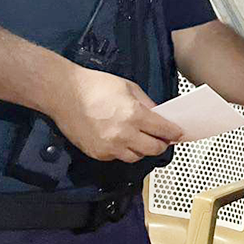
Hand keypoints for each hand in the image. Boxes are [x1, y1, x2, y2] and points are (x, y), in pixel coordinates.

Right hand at [47, 66, 183, 162]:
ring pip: (137, 157)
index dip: (174, 133)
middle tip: (163, 138)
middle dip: (161, 144)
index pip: (163, 131)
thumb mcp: (128, 87)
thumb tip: (159, 115)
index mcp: (134, 115)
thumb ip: (147, 104)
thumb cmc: (95, 86)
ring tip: (141, 138)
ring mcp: (110, 147)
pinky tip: (122, 140)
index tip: (179, 134)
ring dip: (142, 149)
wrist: (64, 94)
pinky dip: (124, 151)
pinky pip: (118, 157)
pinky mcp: (98, 153)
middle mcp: (123, 134)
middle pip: (154, 149)